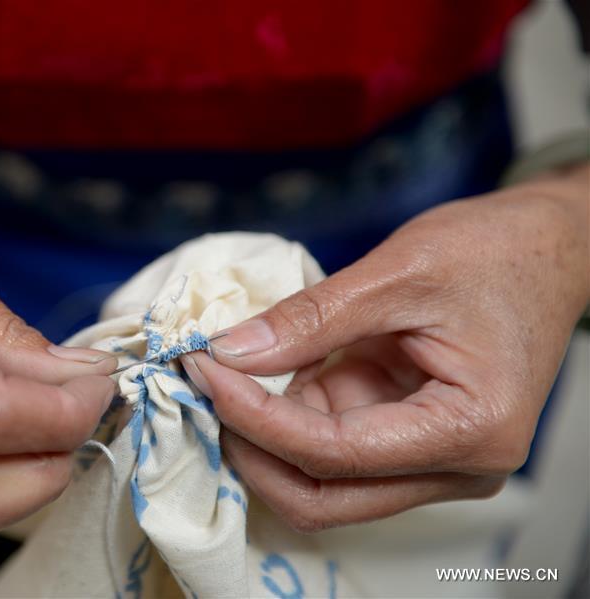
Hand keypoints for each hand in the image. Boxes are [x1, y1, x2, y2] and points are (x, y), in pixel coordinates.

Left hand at [181, 166, 588, 531]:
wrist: (546, 247)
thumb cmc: (496, 252)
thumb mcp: (398, 273)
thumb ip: (312, 320)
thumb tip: (232, 352)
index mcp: (470, 429)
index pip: (336, 454)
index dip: (256, 417)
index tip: (204, 370)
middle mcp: (455, 466)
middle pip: (324, 494)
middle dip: (252, 446)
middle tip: (203, 384)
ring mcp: (430, 458)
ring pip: (320, 478)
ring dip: (262, 434)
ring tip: (220, 374)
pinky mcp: (406, 437)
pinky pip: (331, 445)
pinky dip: (285, 415)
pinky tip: (259, 373)